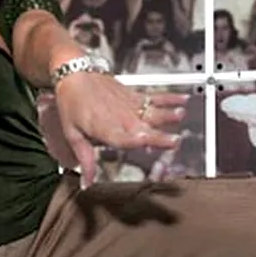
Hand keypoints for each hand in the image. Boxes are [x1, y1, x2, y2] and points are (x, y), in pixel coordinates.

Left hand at [52, 74, 187, 187]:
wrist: (75, 74)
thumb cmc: (72, 102)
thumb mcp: (73, 134)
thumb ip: (85, 159)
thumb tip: (87, 182)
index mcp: (104, 128)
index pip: (122, 137)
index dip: (135, 141)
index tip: (148, 145)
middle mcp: (120, 117)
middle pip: (143, 128)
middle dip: (159, 136)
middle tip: (174, 142)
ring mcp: (130, 105)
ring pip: (152, 111)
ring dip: (167, 115)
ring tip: (180, 115)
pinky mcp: (135, 96)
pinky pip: (155, 97)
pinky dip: (170, 98)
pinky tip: (183, 100)